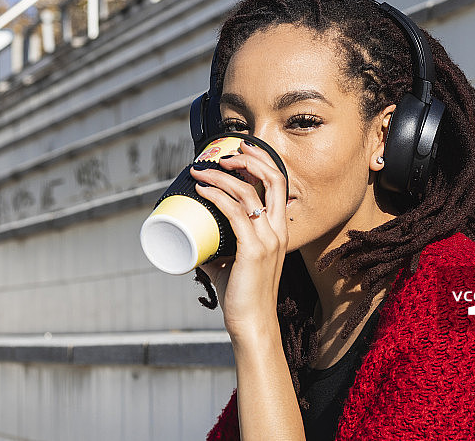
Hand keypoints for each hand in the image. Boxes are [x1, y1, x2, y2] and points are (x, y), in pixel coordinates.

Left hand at [189, 140, 288, 336]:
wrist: (252, 324)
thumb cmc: (242, 296)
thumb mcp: (233, 264)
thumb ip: (219, 249)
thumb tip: (195, 240)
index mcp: (280, 230)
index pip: (279, 183)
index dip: (261, 161)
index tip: (239, 150)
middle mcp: (278, 230)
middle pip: (272, 178)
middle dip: (248, 158)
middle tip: (223, 153)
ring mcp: (268, 239)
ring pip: (248, 192)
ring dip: (221, 176)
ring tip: (200, 172)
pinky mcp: (253, 250)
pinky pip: (234, 213)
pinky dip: (216, 196)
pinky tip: (202, 190)